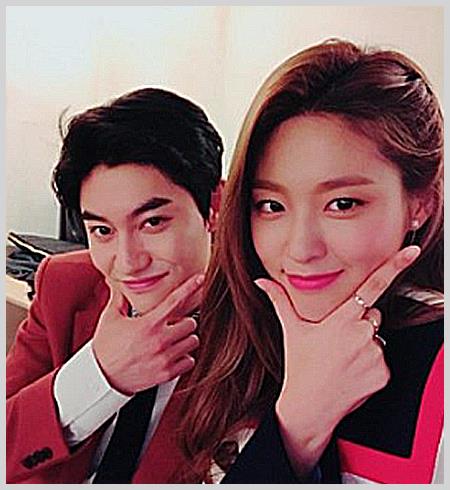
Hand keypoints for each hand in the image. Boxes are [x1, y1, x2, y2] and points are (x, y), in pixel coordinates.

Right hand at [92, 274, 203, 394]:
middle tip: (174, 325)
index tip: (200, 279)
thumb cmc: (106, 349)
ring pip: (193, 342)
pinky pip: (190, 361)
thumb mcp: (110, 319)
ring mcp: (165, 358)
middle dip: (184, 322)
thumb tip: (116, 283)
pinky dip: (185, 358)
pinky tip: (173, 355)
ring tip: (173, 340)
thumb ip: (119, 299)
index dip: (190, 287)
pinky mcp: (167, 374)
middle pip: (191, 323)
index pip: (175, 300)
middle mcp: (160, 340)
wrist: (102, 378)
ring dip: (186, 339)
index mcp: (148, 324)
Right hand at [255, 245, 420, 475]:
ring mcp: (374, 355)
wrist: (309, 406)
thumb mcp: (291, 330)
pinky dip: (371, 363)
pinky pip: (383, 359)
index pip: (372, 286)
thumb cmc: (300, 366)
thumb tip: (261, 281)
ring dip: (366, 342)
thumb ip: (279, 300)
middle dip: (360, 321)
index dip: (394, 266)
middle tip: (338, 340)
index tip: (411, 252)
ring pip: (378, 336)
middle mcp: (361, 334)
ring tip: (343, 357)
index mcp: (341, 320)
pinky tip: (352, 371)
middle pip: (372, 314)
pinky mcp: (383, 373)